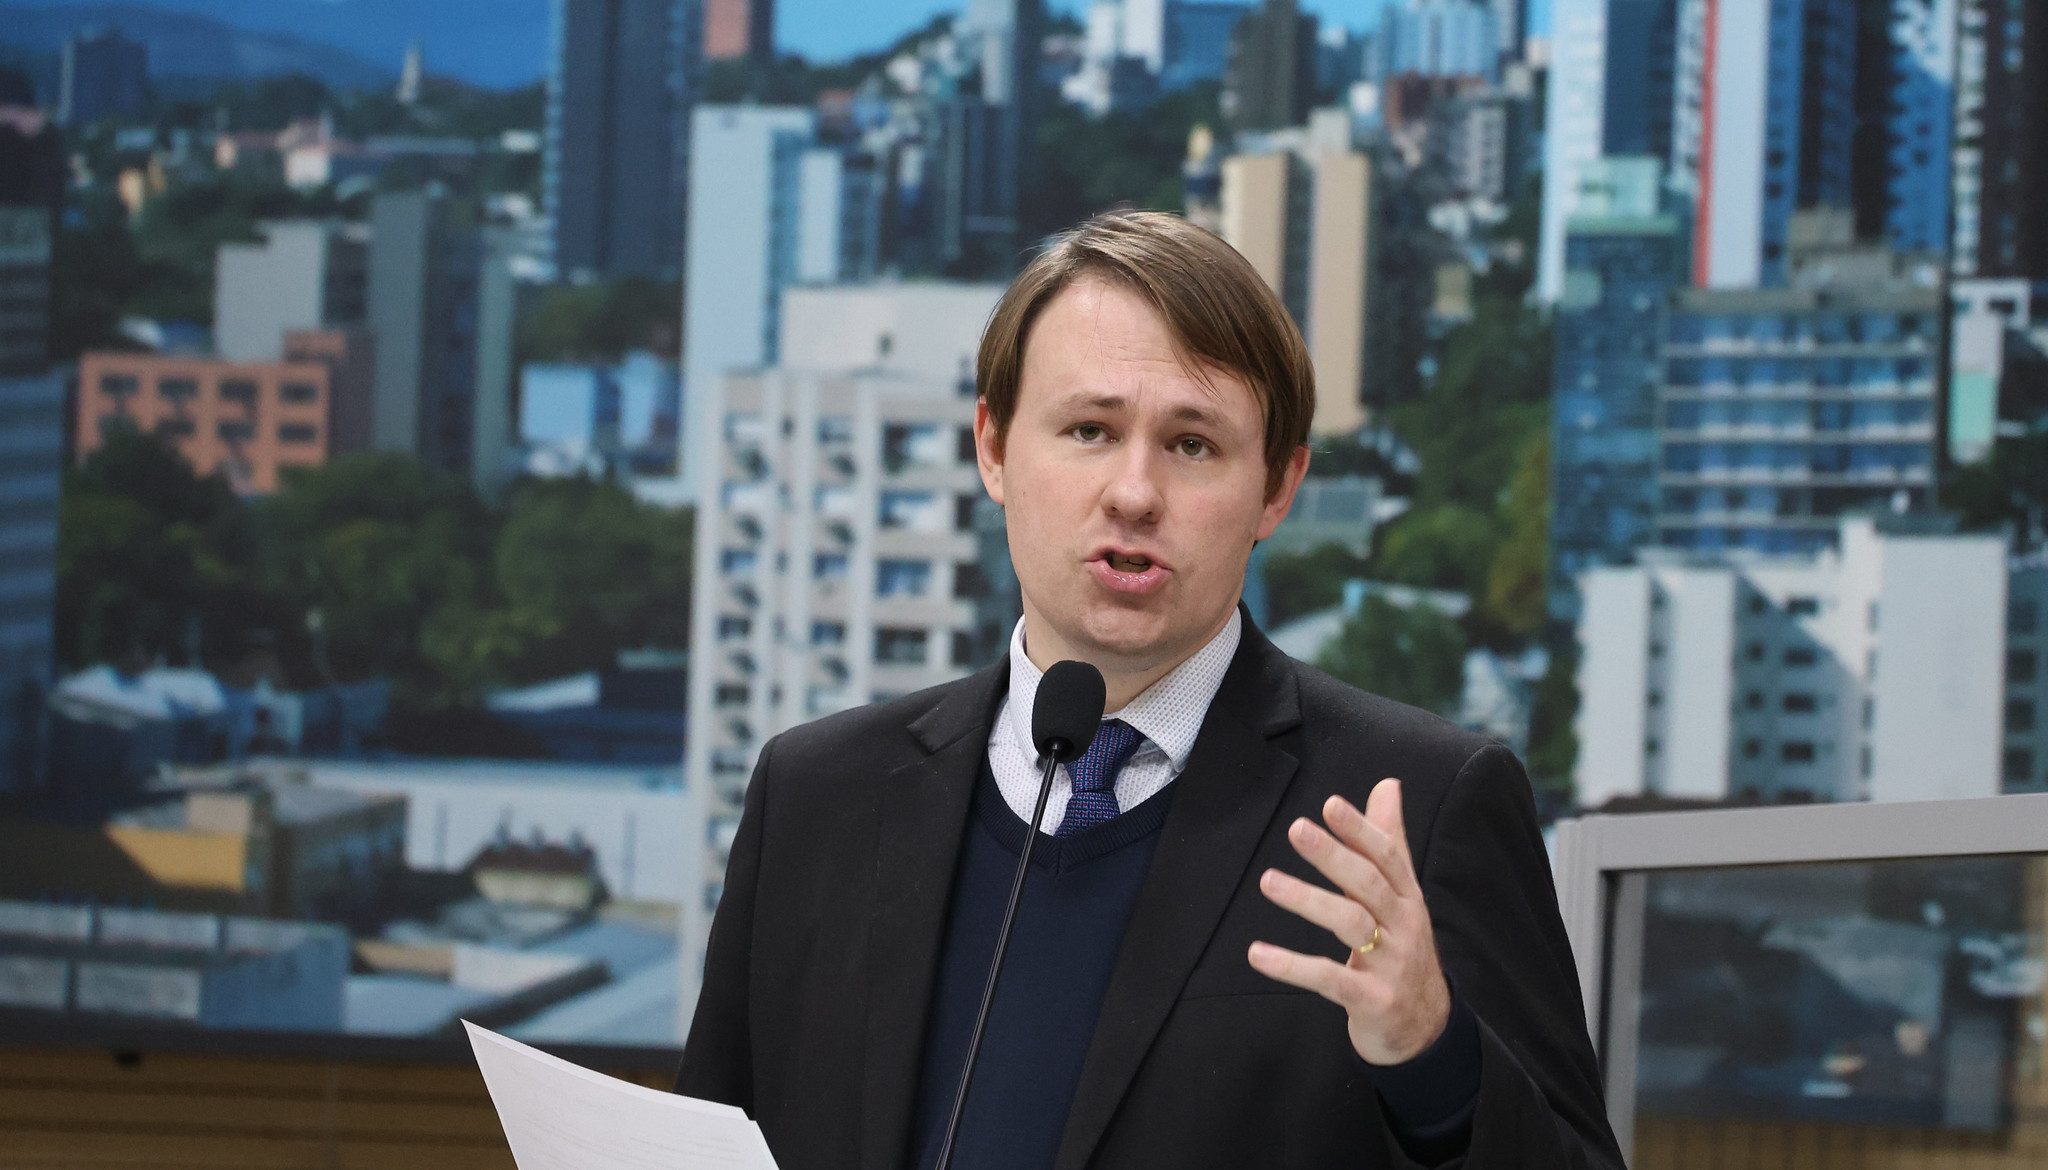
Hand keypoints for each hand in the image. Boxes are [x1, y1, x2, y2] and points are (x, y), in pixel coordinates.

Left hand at [1246, 780, 1451, 1065]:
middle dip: (1334, 856)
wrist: (1426, 1030)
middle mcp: (1404, 927)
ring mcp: (1390, 965)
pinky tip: (1258, 954)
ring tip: (1268, 881)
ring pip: (1351, 925)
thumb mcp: (1400, 897)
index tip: (1331, 805)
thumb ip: (1389, 842)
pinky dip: (1292, 966)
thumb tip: (1387, 784)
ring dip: (1308, 901)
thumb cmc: (1403, 950)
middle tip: (1296, 829)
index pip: (1389, 857)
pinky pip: (1329, 979)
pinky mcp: (1372, 1001)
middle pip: (1370, 885)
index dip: (1362, 830)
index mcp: (1407, 898)